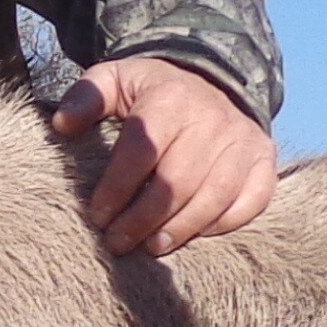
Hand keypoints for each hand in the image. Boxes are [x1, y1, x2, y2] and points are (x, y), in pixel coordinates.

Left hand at [50, 56, 279, 257]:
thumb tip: (63, 126)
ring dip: (181, 229)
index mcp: (170, 98)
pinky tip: (195, 235)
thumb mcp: (114, 80)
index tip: (97, 217)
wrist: (210, 80)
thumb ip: (86, 98)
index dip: (116, 190)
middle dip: (143, 219)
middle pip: (176, 182)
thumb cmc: (152, 91)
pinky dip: (225, 224)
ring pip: (214, 197)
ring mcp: (243, 139)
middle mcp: (212, 118)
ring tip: (151, 247)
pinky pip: (252, 200)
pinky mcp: (264, 158)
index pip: (140, 152)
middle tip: (118, 243)